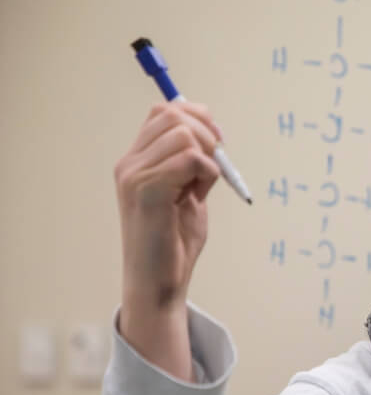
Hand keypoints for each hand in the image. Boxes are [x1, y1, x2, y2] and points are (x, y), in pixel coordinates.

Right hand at [113, 102, 221, 378]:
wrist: (158, 283)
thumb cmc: (174, 242)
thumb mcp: (186, 194)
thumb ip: (192, 165)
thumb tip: (212, 134)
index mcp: (136, 162)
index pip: (163, 112)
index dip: (197, 116)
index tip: (217, 141)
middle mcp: (130, 164)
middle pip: (172, 115)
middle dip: (205, 133)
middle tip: (216, 165)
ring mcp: (135, 176)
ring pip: (183, 134)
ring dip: (207, 157)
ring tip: (201, 187)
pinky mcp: (147, 191)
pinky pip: (189, 159)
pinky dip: (206, 173)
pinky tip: (200, 195)